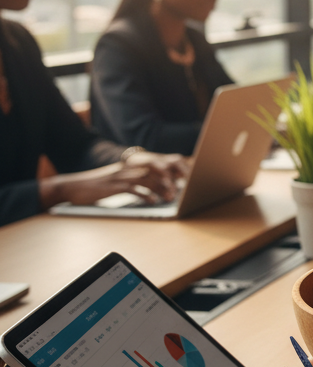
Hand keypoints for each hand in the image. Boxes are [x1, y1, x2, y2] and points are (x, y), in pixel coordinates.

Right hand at [38, 154, 188, 208]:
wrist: (73, 186)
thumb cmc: (98, 186)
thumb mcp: (119, 181)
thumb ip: (137, 181)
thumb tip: (157, 188)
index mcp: (130, 166)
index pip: (155, 164)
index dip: (171, 170)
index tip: (184, 178)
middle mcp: (128, 168)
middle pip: (155, 170)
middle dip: (170, 178)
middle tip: (182, 188)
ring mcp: (121, 176)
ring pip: (146, 179)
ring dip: (161, 188)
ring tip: (171, 197)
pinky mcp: (113, 186)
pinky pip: (133, 189)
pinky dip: (145, 194)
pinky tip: (153, 201)